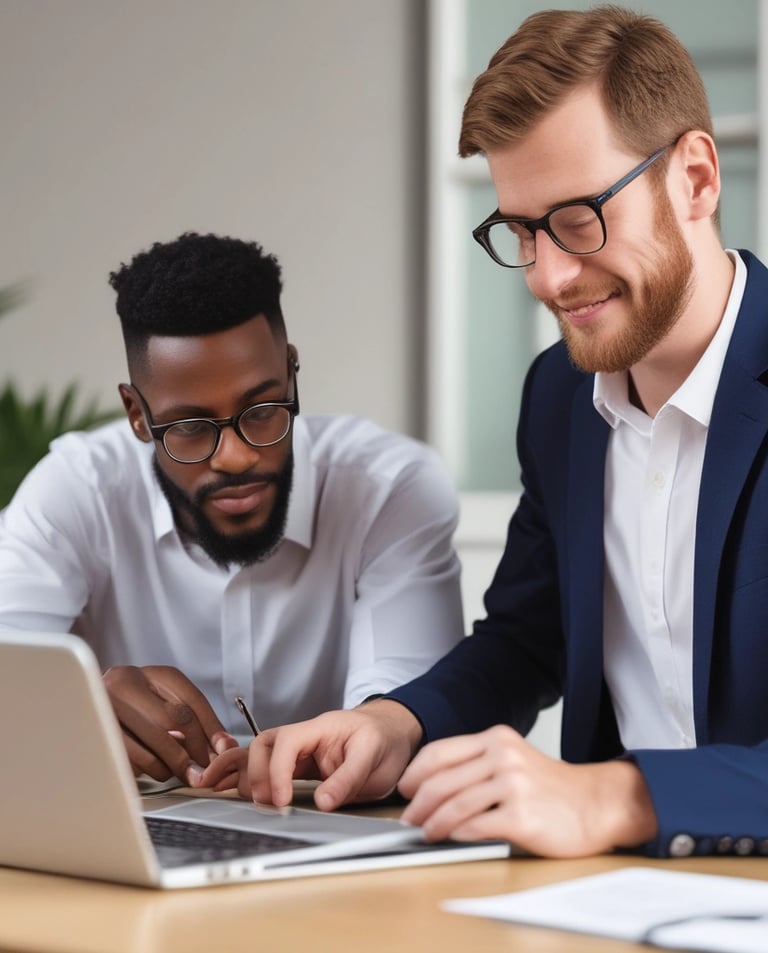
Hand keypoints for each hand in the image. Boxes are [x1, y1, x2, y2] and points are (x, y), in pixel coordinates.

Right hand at [102, 665, 237, 785]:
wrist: (84, 700)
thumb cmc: (136, 703)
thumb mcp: (166, 699)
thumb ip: (195, 719)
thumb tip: (225, 746)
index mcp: (152, 675)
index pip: (190, 700)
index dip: (212, 729)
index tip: (223, 751)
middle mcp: (125, 686)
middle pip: (171, 722)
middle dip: (192, 753)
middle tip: (201, 771)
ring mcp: (104, 710)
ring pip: (150, 750)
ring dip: (168, 768)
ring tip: (171, 768)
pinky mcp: (92, 737)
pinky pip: (128, 764)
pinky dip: (144, 771)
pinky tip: (145, 764)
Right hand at [200, 699, 422, 809]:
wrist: (394, 733)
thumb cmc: (384, 740)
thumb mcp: (374, 757)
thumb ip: (348, 778)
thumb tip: (323, 802)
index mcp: (322, 728)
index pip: (287, 741)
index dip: (278, 770)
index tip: (280, 800)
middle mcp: (305, 736)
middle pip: (264, 744)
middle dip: (258, 773)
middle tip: (266, 803)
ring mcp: (300, 750)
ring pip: (260, 753)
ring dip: (246, 772)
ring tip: (233, 793)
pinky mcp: (299, 765)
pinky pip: (269, 766)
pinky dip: (248, 774)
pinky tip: (232, 786)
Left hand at [399, 725, 657, 856]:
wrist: (596, 805)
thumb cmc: (552, 788)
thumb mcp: (514, 759)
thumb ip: (479, 764)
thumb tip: (432, 784)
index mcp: (497, 739)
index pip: (441, 751)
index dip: (416, 772)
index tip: (404, 788)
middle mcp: (503, 756)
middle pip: (442, 779)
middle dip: (418, 801)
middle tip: (408, 816)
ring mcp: (513, 785)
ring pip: (454, 804)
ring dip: (432, 821)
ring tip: (424, 831)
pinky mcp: (521, 816)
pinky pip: (476, 826)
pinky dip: (456, 834)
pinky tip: (449, 838)